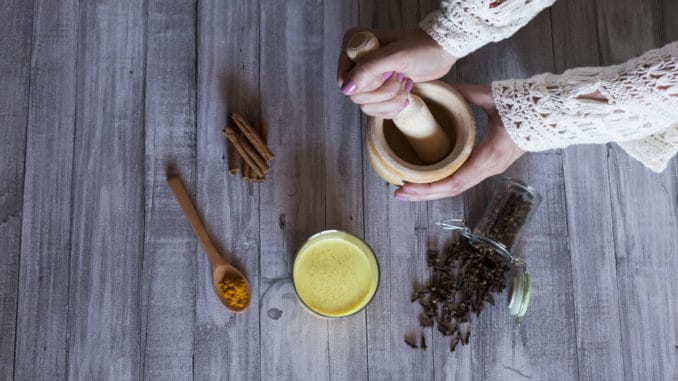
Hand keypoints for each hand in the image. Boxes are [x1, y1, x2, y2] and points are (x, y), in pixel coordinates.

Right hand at [337, 28, 455, 117]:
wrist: (441, 52)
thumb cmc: (421, 48)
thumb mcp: (395, 56)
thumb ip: (368, 69)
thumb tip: (346, 89)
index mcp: (354, 45)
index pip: (344, 79)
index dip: (366, 84)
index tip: (388, 72)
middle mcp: (356, 61)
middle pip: (356, 96)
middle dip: (384, 91)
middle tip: (400, 76)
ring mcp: (366, 77)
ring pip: (367, 106)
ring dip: (392, 99)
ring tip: (405, 82)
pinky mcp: (377, 90)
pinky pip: (376, 111)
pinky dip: (394, 106)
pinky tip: (406, 91)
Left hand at [394, 84, 524, 200]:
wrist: (555, 112)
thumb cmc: (528, 105)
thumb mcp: (493, 96)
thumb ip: (466, 92)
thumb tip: (441, 86)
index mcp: (488, 156)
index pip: (453, 181)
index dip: (428, 188)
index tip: (406, 186)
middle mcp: (488, 168)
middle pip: (451, 190)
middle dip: (424, 194)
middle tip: (398, 193)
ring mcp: (490, 168)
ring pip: (456, 187)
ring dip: (432, 190)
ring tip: (408, 189)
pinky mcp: (490, 164)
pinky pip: (463, 179)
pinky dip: (443, 182)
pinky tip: (429, 179)